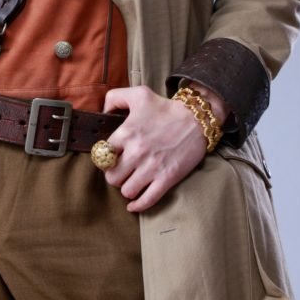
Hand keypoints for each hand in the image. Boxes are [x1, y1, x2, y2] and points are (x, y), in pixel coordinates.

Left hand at [102, 84, 224, 212]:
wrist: (197, 118)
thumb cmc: (166, 107)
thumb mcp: (138, 94)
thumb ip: (114, 97)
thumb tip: (103, 112)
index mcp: (127, 133)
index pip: (102, 155)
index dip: (104, 158)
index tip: (111, 157)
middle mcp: (137, 152)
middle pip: (112, 177)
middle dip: (115, 175)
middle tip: (121, 170)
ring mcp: (152, 167)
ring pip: (127, 191)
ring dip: (127, 188)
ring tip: (131, 181)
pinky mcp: (167, 178)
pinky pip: (147, 200)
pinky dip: (138, 205)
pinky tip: (133, 204)